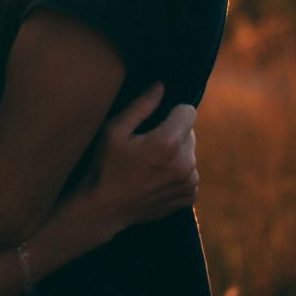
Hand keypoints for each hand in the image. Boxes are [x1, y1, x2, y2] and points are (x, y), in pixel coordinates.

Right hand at [83, 84, 198, 230]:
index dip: (171, 112)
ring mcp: (189, 182)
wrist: (105, 209)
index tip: (153, 123)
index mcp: (167, 143)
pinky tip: (155, 179)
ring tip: (149, 165)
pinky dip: (177, 174)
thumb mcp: (114, 130)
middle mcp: (185, 163)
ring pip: (190, 153)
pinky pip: (190, 173)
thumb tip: (161, 86)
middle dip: (172, 134)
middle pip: (189, 132)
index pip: (188, 111)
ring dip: (175, 155)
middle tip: (146, 147)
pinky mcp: (189, 196)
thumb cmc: (105, 166)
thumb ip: (141, 106)